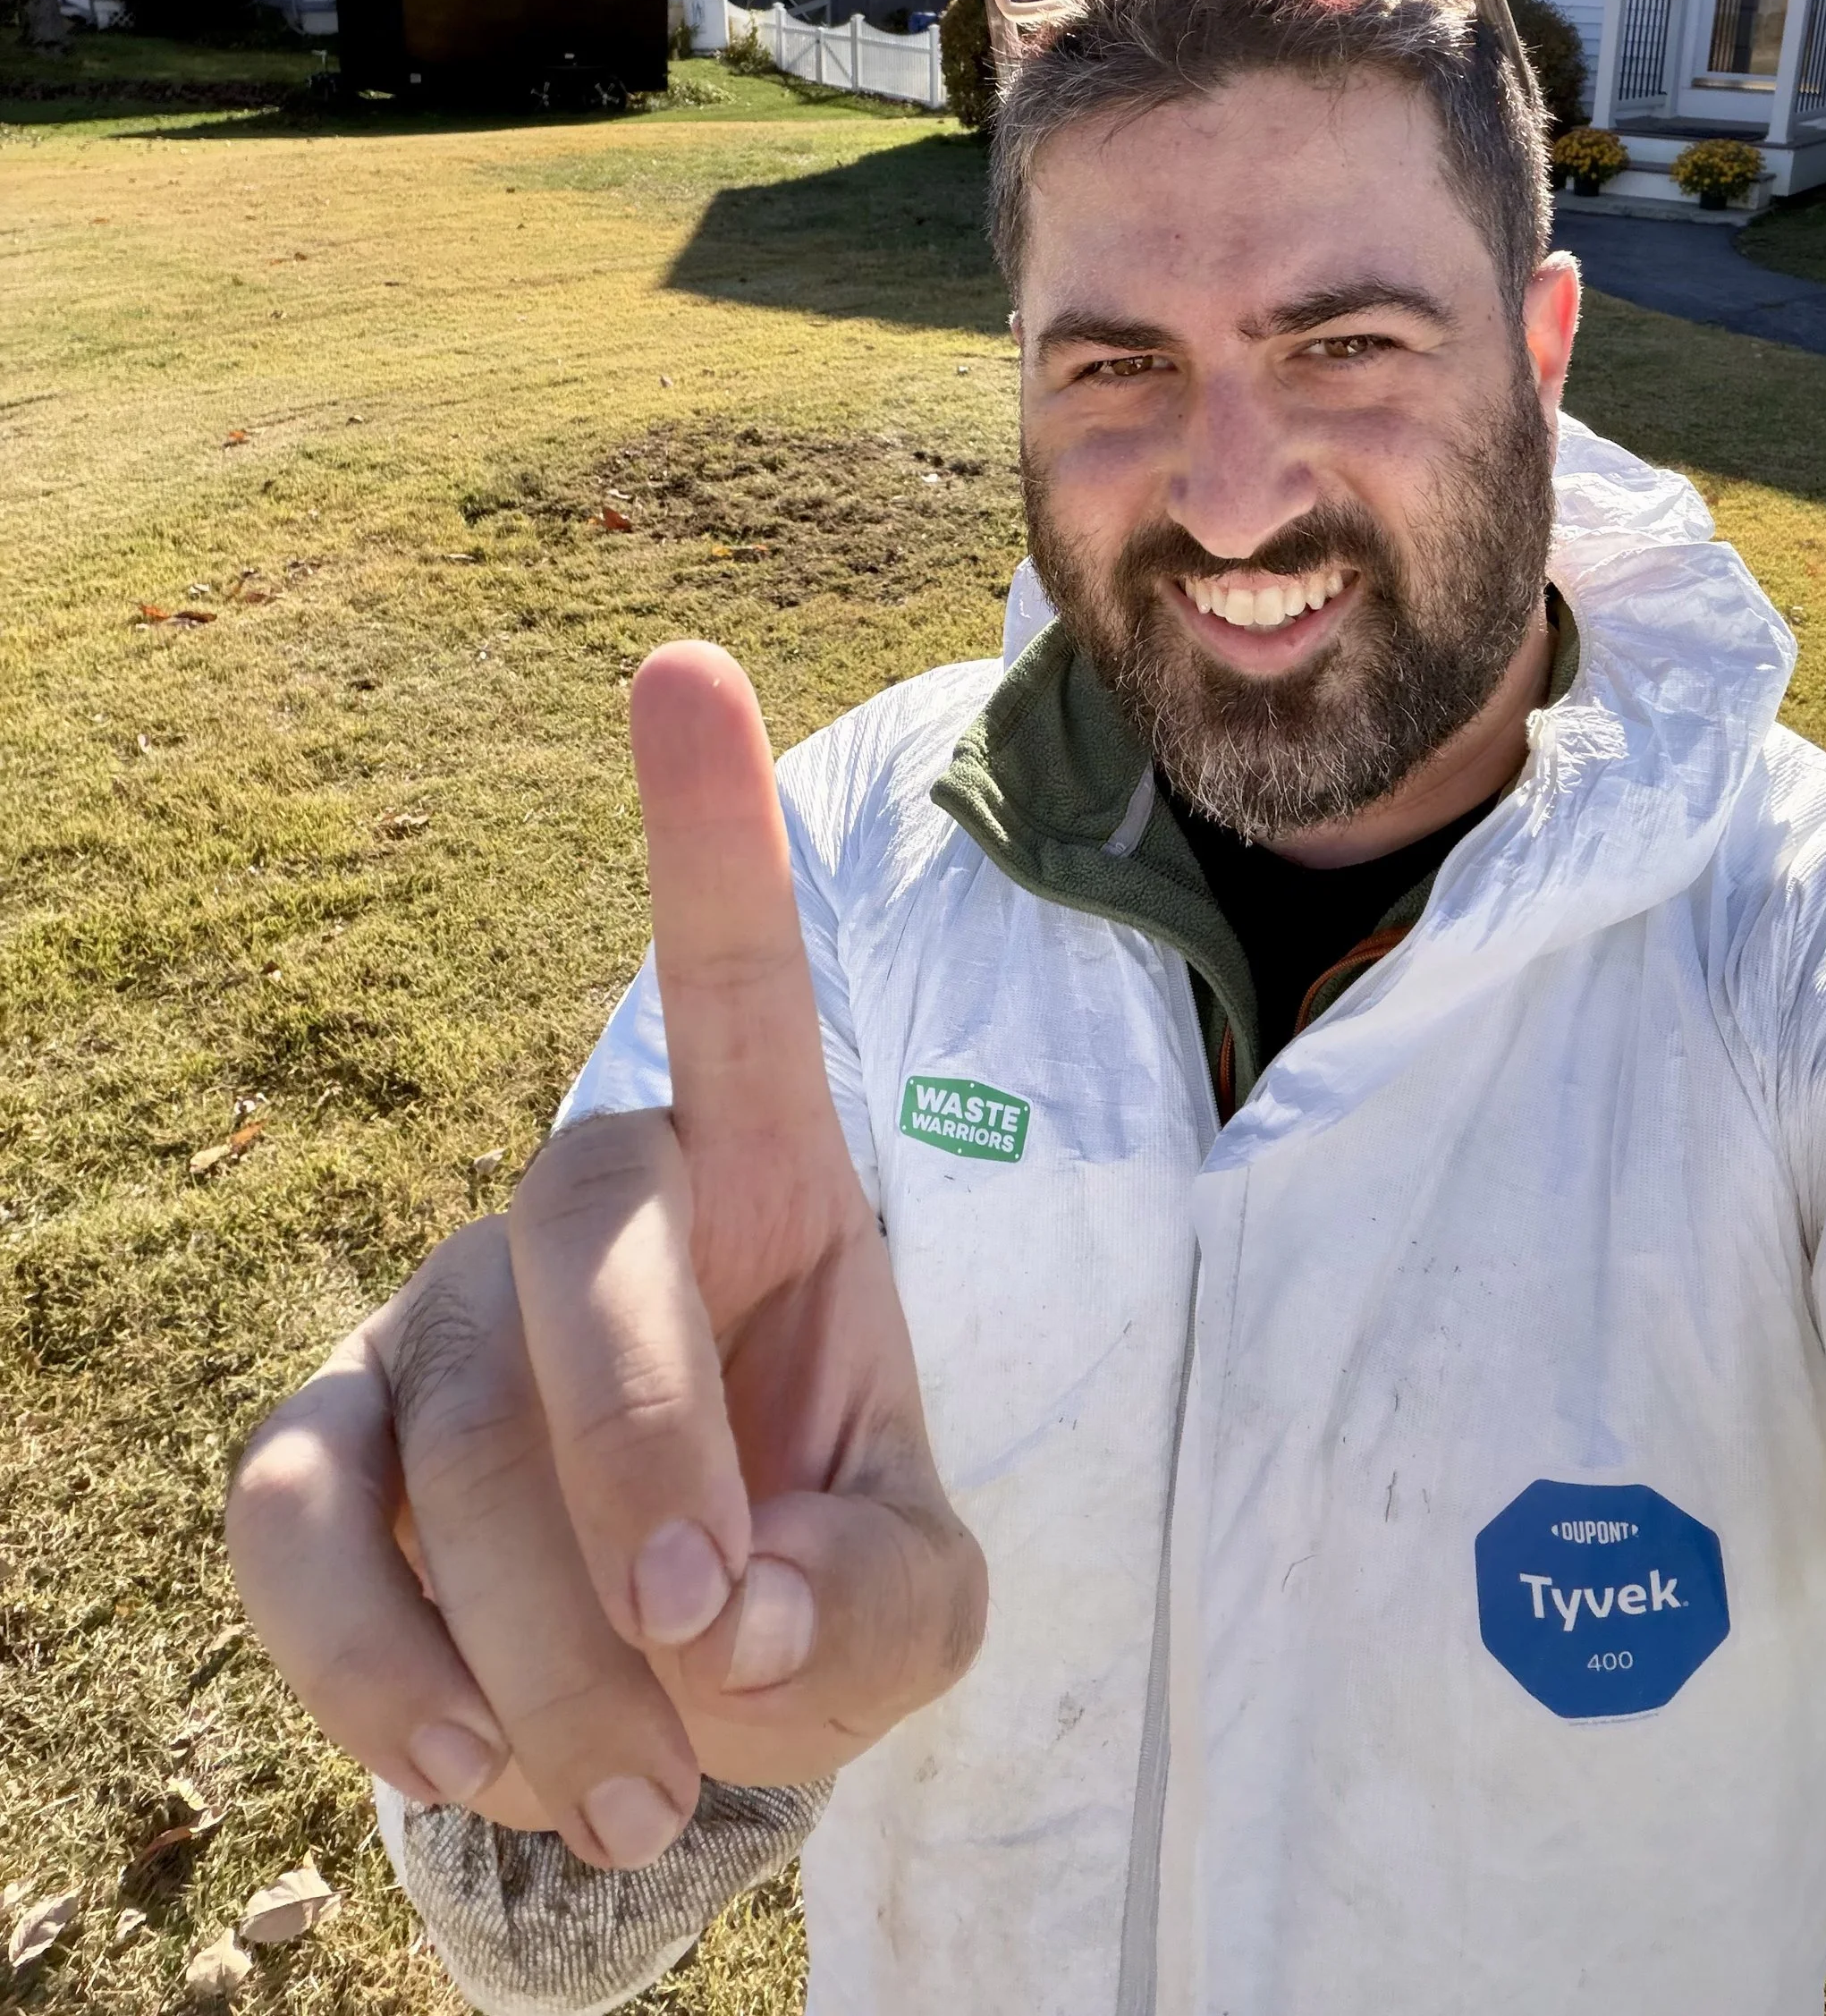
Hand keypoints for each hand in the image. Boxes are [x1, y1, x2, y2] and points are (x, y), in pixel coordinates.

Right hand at [228, 643, 985, 1868]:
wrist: (687, 1681)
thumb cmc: (814, 1576)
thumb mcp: (913, 1601)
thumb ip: (869, 1601)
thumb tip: (723, 1616)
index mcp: (769, 1183)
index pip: (734, 984)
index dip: (704, 833)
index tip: (683, 666)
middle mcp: (589, 1207)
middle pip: (582, 1255)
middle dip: (647, 1476)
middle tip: (715, 1669)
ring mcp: (437, 1310)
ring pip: (449, 1434)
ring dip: (545, 1652)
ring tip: (646, 1783)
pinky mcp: (330, 1437)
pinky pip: (289, 1519)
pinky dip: (371, 1665)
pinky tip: (466, 1753)